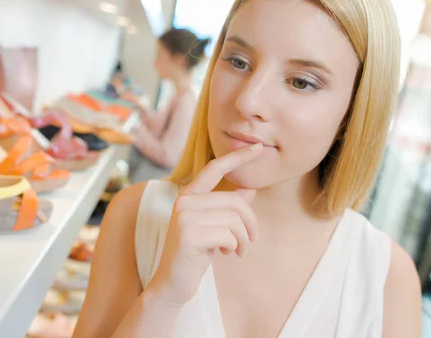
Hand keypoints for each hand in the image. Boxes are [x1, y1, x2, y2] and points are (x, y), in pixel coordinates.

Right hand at [148, 143, 262, 305]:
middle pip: (234, 201)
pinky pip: (227, 235)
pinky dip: (234, 246)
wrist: (173, 283)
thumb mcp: (214, 226)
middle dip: (250, 222)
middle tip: (252, 239)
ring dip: (243, 239)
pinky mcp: (188, 235)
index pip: (214, 168)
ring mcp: (184, 217)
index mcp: (189, 195)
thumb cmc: (195, 253)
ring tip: (238, 250)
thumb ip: (227, 207)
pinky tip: (225, 253)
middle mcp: (184, 202)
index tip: (258, 148)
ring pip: (233, 220)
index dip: (237, 157)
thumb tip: (249, 189)